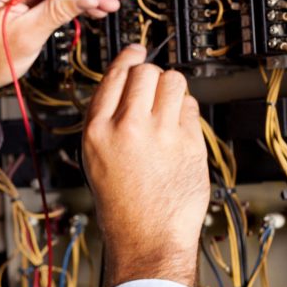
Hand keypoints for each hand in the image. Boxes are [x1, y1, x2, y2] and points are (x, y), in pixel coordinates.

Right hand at [82, 44, 208, 286]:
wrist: (147, 236)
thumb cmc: (122, 203)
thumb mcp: (95, 157)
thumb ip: (106, 119)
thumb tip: (125, 83)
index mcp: (97, 130)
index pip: (114, 75)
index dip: (128, 57)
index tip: (136, 50)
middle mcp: (128, 127)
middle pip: (145, 71)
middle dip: (151, 74)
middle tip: (153, 86)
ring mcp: (161, 134)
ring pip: (173, 81)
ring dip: (172, 87)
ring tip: (168, 105)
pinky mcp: (189, 143)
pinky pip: (191, 107)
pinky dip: (187, 111)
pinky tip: (179, 127)